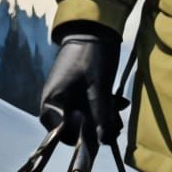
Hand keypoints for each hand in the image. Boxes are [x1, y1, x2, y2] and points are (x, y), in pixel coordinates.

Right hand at [38, 29, 122, 147]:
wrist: (95, 29)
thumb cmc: (92, 56)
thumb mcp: (99, 87)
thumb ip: (101, 115)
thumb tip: (104, 141)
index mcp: (53, 103)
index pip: (63, 135)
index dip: (81, 136)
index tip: (99, 130)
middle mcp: (56, 104)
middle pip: (75, 129)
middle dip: (97, 128)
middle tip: (115, 123)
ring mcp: (67, 99)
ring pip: (85, 120)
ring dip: (103, 118)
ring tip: (119, 110)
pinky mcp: (78, 93)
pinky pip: (89, 109)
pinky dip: (102, 108)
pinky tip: (118, 102)